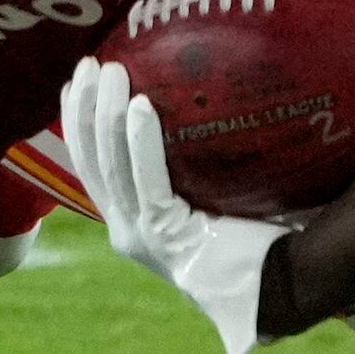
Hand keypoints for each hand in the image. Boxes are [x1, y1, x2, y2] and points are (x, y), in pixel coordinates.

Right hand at [55, 55, 286, 353]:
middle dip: (82, 109)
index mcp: (132, 224)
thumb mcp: (212, 201)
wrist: (280, 289)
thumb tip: (204, 103)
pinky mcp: (166, 235)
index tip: (74, 84)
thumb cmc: (257, 243)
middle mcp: (127, 231)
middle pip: (90, 161)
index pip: (90, 167)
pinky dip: (141, 141)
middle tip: (88, 64)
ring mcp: (143, 235)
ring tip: (110, 72)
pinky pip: (147, 180)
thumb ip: (195, 168)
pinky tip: (143, 105)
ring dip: (106, 114)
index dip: (76, 124)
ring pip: (111, 166)